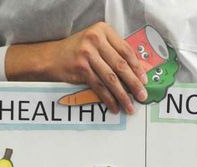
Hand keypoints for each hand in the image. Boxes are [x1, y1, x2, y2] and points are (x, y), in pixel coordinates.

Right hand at [6, 22, 147, 113]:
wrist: (51, 57)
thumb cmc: (78, 51)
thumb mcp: (97, 45)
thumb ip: (116, 54)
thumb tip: (139, 71)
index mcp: (103, 30)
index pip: (126, 50)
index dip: (138, 68)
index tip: (145, 81)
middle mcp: (95, 39)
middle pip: (121, 65)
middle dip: (134, 84)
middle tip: (142, 96)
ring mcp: (87, 53)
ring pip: (111, 78)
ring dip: (122, 95)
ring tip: (130, 106)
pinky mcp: (81, 68)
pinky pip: (99, 86)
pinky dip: (108, 98)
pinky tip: (114, 106)